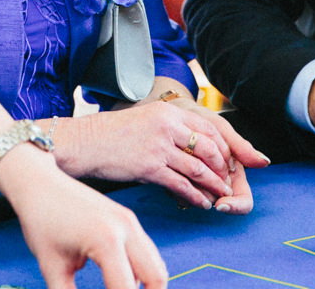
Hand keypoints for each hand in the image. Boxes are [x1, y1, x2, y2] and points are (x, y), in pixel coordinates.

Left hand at [0, 144, 167, 288]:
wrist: (38, 183)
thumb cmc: (42, 222)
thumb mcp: (53, 268)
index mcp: (107, 241)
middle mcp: (126, 228)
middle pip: (156, 278)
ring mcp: (130, 220)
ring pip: (155, 264)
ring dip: (146, 285)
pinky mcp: (128, 218)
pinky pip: (146, 251)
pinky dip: (141, 270)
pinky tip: (121, 281)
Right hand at [57, 100, 260, 208]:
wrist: (86, 142)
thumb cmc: (114, 134)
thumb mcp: (146, 119)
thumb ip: (170, 128)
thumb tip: (194, 145)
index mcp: (168, 111)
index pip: (209, 127)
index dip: (224, 146)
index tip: (229, 161)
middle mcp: (167, 126)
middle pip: (209, 147)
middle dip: (223, 167)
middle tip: (228, 180)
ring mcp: (158, 146)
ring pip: (199, 168)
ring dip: (214, 184)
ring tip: (221, 195)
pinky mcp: (149, 167)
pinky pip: (181, 184)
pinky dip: (196, 196)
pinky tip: (201, 203)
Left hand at [153, 95, 270, 213]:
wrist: (176, 116)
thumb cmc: (203, 122)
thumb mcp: (221, 130)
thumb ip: (240, 147)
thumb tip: (265, 162)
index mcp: (234, 174)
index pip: (243, 201)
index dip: (235, 206)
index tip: (221, 204)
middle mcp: (217, 183)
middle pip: (219, 204)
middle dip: (208, 198)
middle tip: (193, 184)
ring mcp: (199, 185)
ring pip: (199, 201)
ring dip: (191, 192)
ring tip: (180, 170)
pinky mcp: (180, 183)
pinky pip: (180, 194)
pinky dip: (177, 186)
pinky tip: (172, 169)